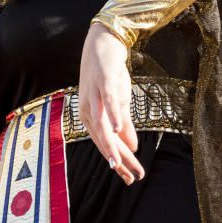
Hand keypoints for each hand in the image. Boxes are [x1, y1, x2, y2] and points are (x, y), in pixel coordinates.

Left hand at [78, 23, 143, 185]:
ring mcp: (94, 96)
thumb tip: (131, 147)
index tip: (131, 179)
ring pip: (103, 126)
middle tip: (133, 177)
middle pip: (104, 140)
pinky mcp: (103, 82)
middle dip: (119, 160)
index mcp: (90, 117)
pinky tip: (118, 129)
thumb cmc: (108, 74)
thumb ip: (123, 125)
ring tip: (122, 163)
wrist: (103, 43)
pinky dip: (113, 116)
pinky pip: (107, 102)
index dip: (119, 162)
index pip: (105, 145)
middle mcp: (88, 110)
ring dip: (113, 145)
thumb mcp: (118, 102)